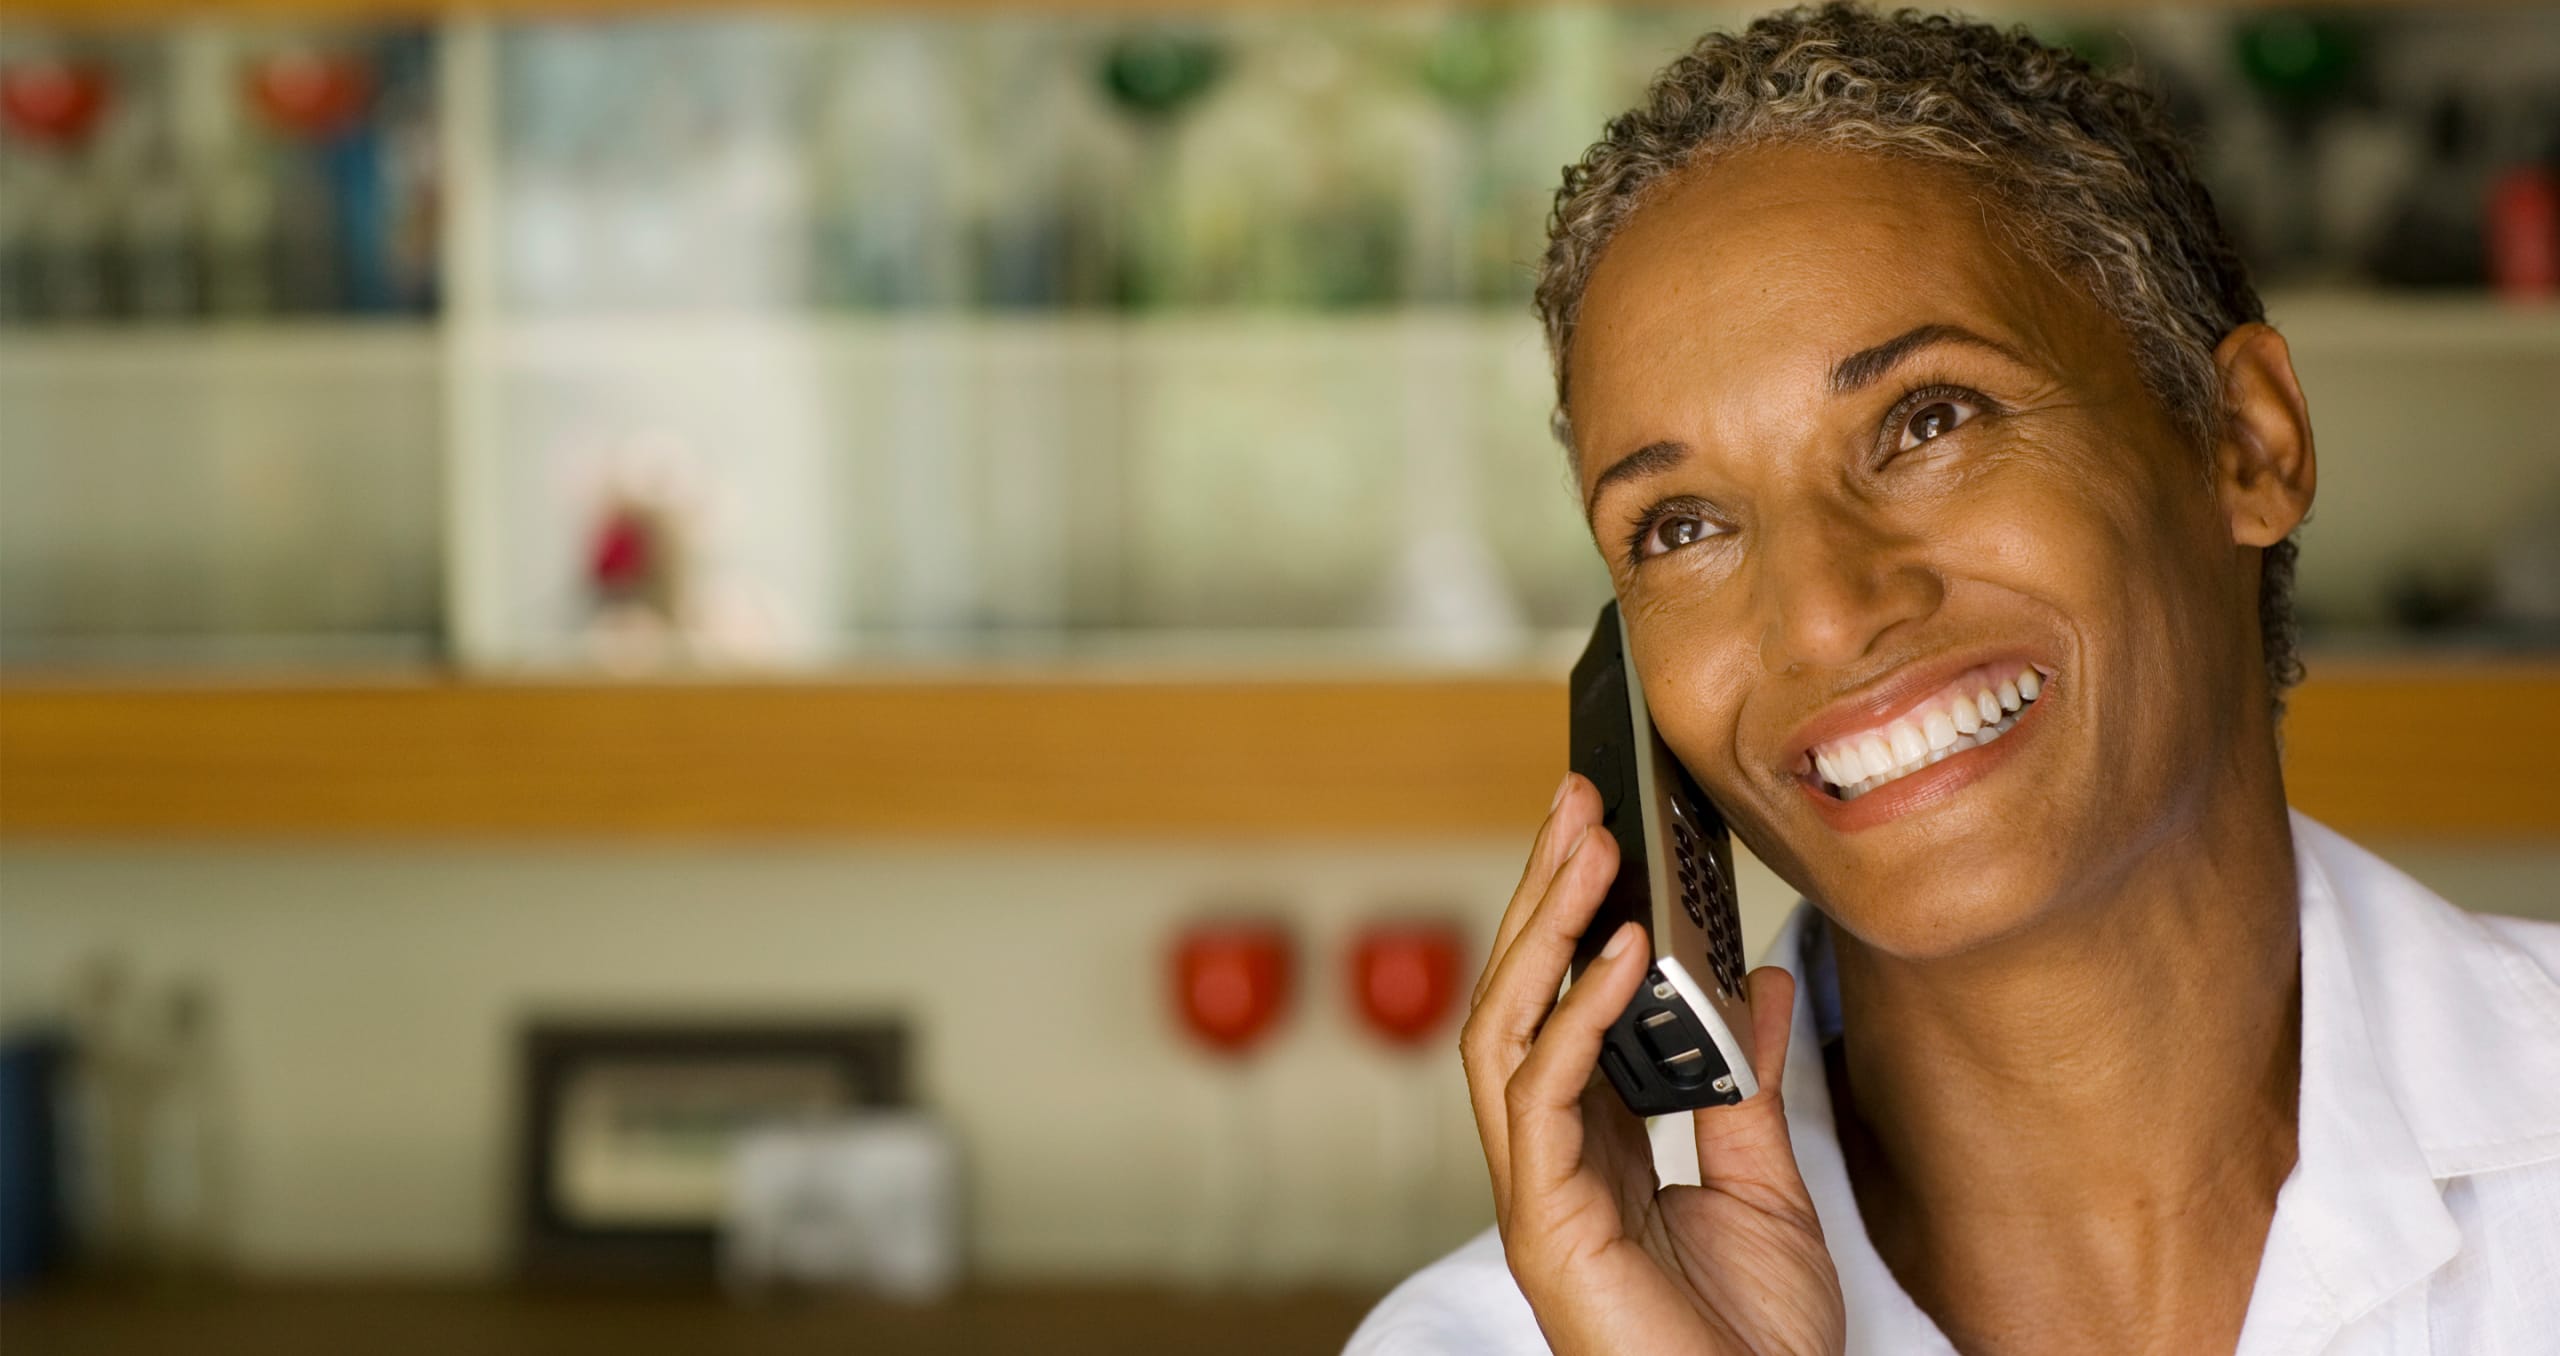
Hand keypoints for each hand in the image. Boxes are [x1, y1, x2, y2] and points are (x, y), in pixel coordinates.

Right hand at [1459, 774, 1844, 1355]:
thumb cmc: (1757, 1344)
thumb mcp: (1768, 1185)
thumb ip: (1750, 1084)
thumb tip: (1755, 982)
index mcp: (1591, 1148)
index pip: (1559, 1006)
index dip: (1572, 916)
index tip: (1608, 831)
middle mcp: (1547, 1160)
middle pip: (1519, 998)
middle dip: (1542, 892)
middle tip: (1580, 798)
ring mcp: (1535, 1193)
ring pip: (1506, 1029)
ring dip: (1543, 928)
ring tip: (1589, 846)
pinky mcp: (1544, 1225)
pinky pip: (1543, 1096)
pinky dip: (1578, 1015)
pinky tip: (1619, 951)